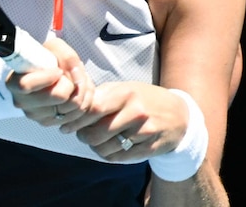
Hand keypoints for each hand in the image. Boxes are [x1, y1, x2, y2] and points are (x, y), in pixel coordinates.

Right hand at [6, 37, 94, 126]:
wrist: (46, 73)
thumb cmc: (47, 60)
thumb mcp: (55, 48)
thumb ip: (67, 57)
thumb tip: (76, 76)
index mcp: (14, 82)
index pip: (26, 85)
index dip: (47, 77)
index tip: (58, 70)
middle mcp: (22, 102)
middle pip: (58, 96)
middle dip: (71, 82)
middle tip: (69, 75)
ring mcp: (36, 116)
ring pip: (73, 106)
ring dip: (82, 91)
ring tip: (76, 81)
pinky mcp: (50, 123)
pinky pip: (77, 114)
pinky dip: (83, 102)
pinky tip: (76, 92)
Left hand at [61, 82, 188, 160]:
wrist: (178, 114)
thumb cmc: (144, 99)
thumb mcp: (125, 88)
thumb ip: (102, 95)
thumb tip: (74, 106)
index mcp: (126, 93)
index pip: (93, 109)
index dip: (76, 119)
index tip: (67, 124)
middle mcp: (136, 112)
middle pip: (96, 132)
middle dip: (83, 136)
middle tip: (82, 134)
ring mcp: (144, 131)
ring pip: (106, 148)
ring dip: (95, 147)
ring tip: (96, 140)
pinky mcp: (149, 148)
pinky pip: (119, 158)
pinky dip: (108, 155)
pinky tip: (110, 147)